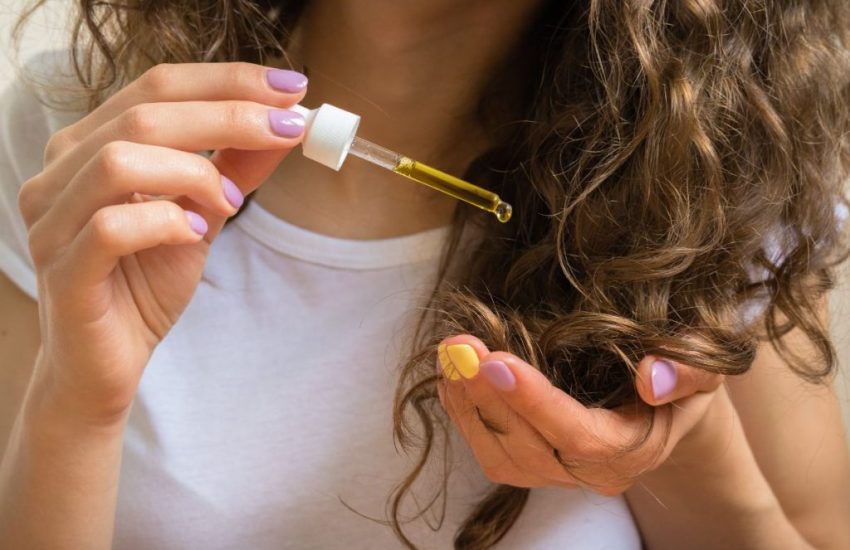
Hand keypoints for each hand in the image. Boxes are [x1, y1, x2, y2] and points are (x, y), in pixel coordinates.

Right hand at [17, 62, 307, 423]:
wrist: (108, 362)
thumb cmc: (146, 283)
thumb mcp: (201, 214)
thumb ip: (234, 169)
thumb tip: (285, 125)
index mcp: (90, 146)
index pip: (158, 87)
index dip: (228, 80)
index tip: (292, 87)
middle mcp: (60, 172)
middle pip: (144, 114)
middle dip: (229, 114)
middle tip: (288, 128)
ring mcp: (51, 220)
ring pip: (120, 161)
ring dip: (193, 173)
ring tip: (229, 204)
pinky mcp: (60, 270)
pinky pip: (111, 228)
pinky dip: (165, 223)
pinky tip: (193, 234)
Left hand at [435, 334, 722, 493]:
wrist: (669, 407)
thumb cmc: (683, 378)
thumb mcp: (706, 366)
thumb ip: (689, 371)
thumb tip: (650, 376)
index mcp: (634, 450)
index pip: (578, 437)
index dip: (534, 402)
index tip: (496, 361)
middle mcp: (593, 473)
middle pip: (529, 448)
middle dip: (487, 396)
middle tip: (459, 346)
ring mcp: (559, 474)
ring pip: (501, 456)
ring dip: (468, 405)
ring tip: (450, 355)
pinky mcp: (533, 464)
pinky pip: (490, 450)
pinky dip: (464, 414)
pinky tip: (452, 377)